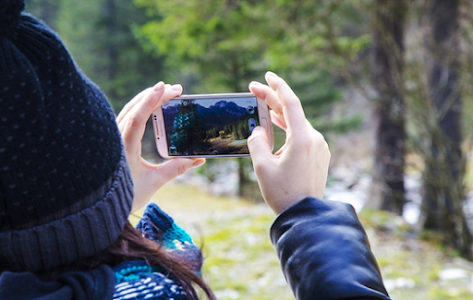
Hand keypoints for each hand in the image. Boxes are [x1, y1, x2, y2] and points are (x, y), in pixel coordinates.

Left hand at [117, 82, 204, 212]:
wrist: (101, 207)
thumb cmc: (127, 196)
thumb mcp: (154, 182)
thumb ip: (176, 168)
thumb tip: (198, 159)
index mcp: (124, 147)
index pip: (138, 117)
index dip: (151, 100)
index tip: (165, 87)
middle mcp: (116, 139)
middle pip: (134, 108)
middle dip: (155, 95)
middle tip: (176, 89)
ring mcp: (113, 138)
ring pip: (129, 110)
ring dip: (146, 99)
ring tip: (165, 92)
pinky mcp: (114, 141)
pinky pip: (126, 118)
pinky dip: (139, 108)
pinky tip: (149, 106)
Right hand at [247, 72, 330, 214]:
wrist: (305, 215)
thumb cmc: (283, 193)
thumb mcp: (262, 167)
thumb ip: (257, 142)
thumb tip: (259, 130)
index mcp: (302, 138)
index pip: (290, 103)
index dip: (278, 86)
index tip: (267, 76)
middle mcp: (315, 139)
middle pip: (292, 112)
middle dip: (273, 99)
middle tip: (254, 89)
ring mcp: (319, 147)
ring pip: (297, 124)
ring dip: (280, 115)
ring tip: (263, 106)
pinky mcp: (319, 155)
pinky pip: (302, 135)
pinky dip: (288, 129)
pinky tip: (277, 128)